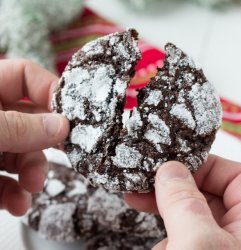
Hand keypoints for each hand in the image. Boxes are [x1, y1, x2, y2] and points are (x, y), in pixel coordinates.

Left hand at [0, 59, 68, 215]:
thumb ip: (18, 128)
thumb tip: (62, 126)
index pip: (25, 76)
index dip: (50, 89)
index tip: (71, 114)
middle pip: (31, 121)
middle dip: (45, 142)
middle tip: (63, 154)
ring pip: (22, 153)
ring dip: (32, 172)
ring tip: (32, 187)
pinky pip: (5, 179)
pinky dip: (14, 193)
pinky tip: (18, 203)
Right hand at [125, 155, 240, 249]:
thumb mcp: (196, 243)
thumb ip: (183, 201)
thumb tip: (169, 168)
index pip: (234, 175)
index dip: (200, 165)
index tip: (166, 166)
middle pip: (207, 193)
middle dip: (172, 189)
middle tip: (142, 183)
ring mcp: (222, 245)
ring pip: (191, 215)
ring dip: (164, 214)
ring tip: (137, 205)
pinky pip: (184, 236)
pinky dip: (167, 237)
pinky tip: (159, 247)